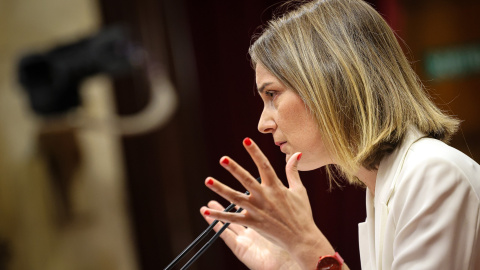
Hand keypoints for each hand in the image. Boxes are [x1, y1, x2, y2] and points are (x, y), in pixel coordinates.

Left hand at [200, 138, 334, 268]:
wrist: (302, 239)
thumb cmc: (302, 214)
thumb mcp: (300, 190)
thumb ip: (293, 171)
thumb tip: (296, 154)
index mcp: (276, 187)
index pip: (264, 165)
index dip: (255, 152)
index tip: (246, 140)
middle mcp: (265, 197)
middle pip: (247, 180)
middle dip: (234, 168)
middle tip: (222, 159)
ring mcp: (258, 210)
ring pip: (236, 197)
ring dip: (221, 189)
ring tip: (208, 180)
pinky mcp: (254, 223)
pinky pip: (233, 218)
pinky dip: (219, 215)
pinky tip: (206, 210)